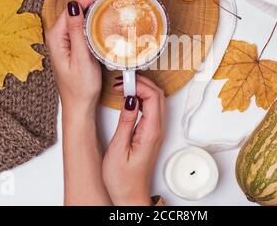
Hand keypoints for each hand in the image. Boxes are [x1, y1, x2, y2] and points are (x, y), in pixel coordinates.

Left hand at [46, 0, 109, 114]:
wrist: (79, 106)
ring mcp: (65, 41)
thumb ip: (76, 31)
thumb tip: (73, 6)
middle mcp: (58, 37)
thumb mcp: (80, 58)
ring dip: (95, 9)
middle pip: (76, 9)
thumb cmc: (80, 88)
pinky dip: (95, 20)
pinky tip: (105, 20)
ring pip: (80, 17)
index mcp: (56, 37)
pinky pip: (83, 27)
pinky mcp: (73, 46)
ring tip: (112, 3)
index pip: (73, 7)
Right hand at [103, 75, 165, 205]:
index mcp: (151, 132)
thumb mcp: (118, 149)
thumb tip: (131, 99)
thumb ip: (126, 121)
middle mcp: (158, 130)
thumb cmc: (122, 180)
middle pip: (158, 95)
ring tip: (124, 86)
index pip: (153, 97)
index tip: (123, 82)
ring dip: (143, 89)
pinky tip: (130, 98)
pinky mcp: (151, 134)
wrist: (130, 197)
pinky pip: (152, 109)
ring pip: (157, 101)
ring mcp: (156, 132)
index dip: (139, 84)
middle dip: (142, 82)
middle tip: (122, 80)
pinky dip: (143, 98)